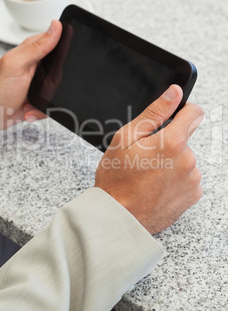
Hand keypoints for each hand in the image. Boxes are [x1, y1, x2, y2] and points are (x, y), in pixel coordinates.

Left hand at [0, 20, 61, 129]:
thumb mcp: (16, 64)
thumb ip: (36, 47)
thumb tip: (56, 27)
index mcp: (34, 50)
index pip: (58, 41)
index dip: (66, 50)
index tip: (56, 67)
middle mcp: (40, 65)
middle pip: (65, 70)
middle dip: (55, 84)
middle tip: (38, 89)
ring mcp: (43, 82)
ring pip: (62, 90)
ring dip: (48, 100)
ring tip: (31, 100)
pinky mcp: (44, 97)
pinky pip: (55, 105)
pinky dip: (42, 110)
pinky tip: (30, 107)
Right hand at [95, 85, 203, 233]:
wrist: (118, 217)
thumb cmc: (117, 180)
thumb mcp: (126, 138)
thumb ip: (154, 113)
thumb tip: (174, 93)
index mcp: (173, 143)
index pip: (194, 113)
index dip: (181, 112)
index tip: (171, 120)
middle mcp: (188, 161)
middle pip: (185, 139)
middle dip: (168, 142)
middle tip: (146, 156)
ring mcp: (192, 180)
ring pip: (186, 159)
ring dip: (172, 162)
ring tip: (149, 174)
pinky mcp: (193, 195)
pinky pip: (188, 177)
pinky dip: (176, 178)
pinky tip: (157, 185)